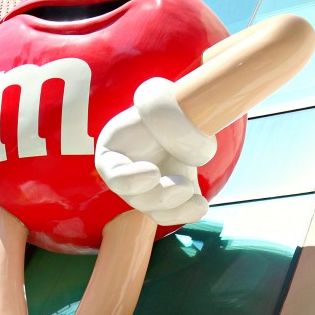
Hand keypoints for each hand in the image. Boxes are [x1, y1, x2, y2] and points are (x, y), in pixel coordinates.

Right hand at [95, 77, 216, 225]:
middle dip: (159, 196)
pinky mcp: (170, 199)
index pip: (114, 173)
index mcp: (114, 154)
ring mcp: (147, 192)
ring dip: (175, 208)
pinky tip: (200, 204)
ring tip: (195, 198)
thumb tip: (182, 117)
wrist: (179, 119)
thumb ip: (162, 108)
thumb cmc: (163, 108)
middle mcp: (126, 178)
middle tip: (183, 186)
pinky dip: (188, 212)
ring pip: (154, 210)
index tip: (153, 173)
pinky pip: (174, 214)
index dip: (130, 179)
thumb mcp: (157, 100)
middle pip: (135, 198)